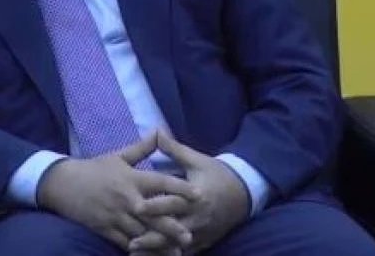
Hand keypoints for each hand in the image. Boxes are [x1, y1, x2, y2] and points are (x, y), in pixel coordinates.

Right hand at [36, 132, 201, 251]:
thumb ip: (142, 148)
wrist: (63, 184)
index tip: (198, 195)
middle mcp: (127, 199)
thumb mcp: (118, 156)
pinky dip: (138, 249)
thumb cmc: (94, 169)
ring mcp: (116, 216)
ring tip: (176, 251)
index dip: (180, 189)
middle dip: (172, 226)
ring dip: (159, 243)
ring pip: (141, 232)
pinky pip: (125, 242)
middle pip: (154, 214)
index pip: (160, 183)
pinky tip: (150, 254)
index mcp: (132, 179)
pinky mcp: (105, 229)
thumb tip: (159, 131)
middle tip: (190, 236)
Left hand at [129, 131, 250, 254]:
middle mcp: (198, 217)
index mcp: (195, 195)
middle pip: (172, 229)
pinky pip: (185, 252)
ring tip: (135, 251)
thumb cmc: (216, 174)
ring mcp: (201, 232)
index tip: (136, 207)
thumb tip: (157, 131)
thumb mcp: (197, 160)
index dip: (155, 206)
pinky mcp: (204, 242)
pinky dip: (169, 254)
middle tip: (130, 241)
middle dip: (152, 235)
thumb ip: (175, 150)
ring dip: (157, 249)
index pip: (173, 202)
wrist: (244, 193)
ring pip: (177, 244)